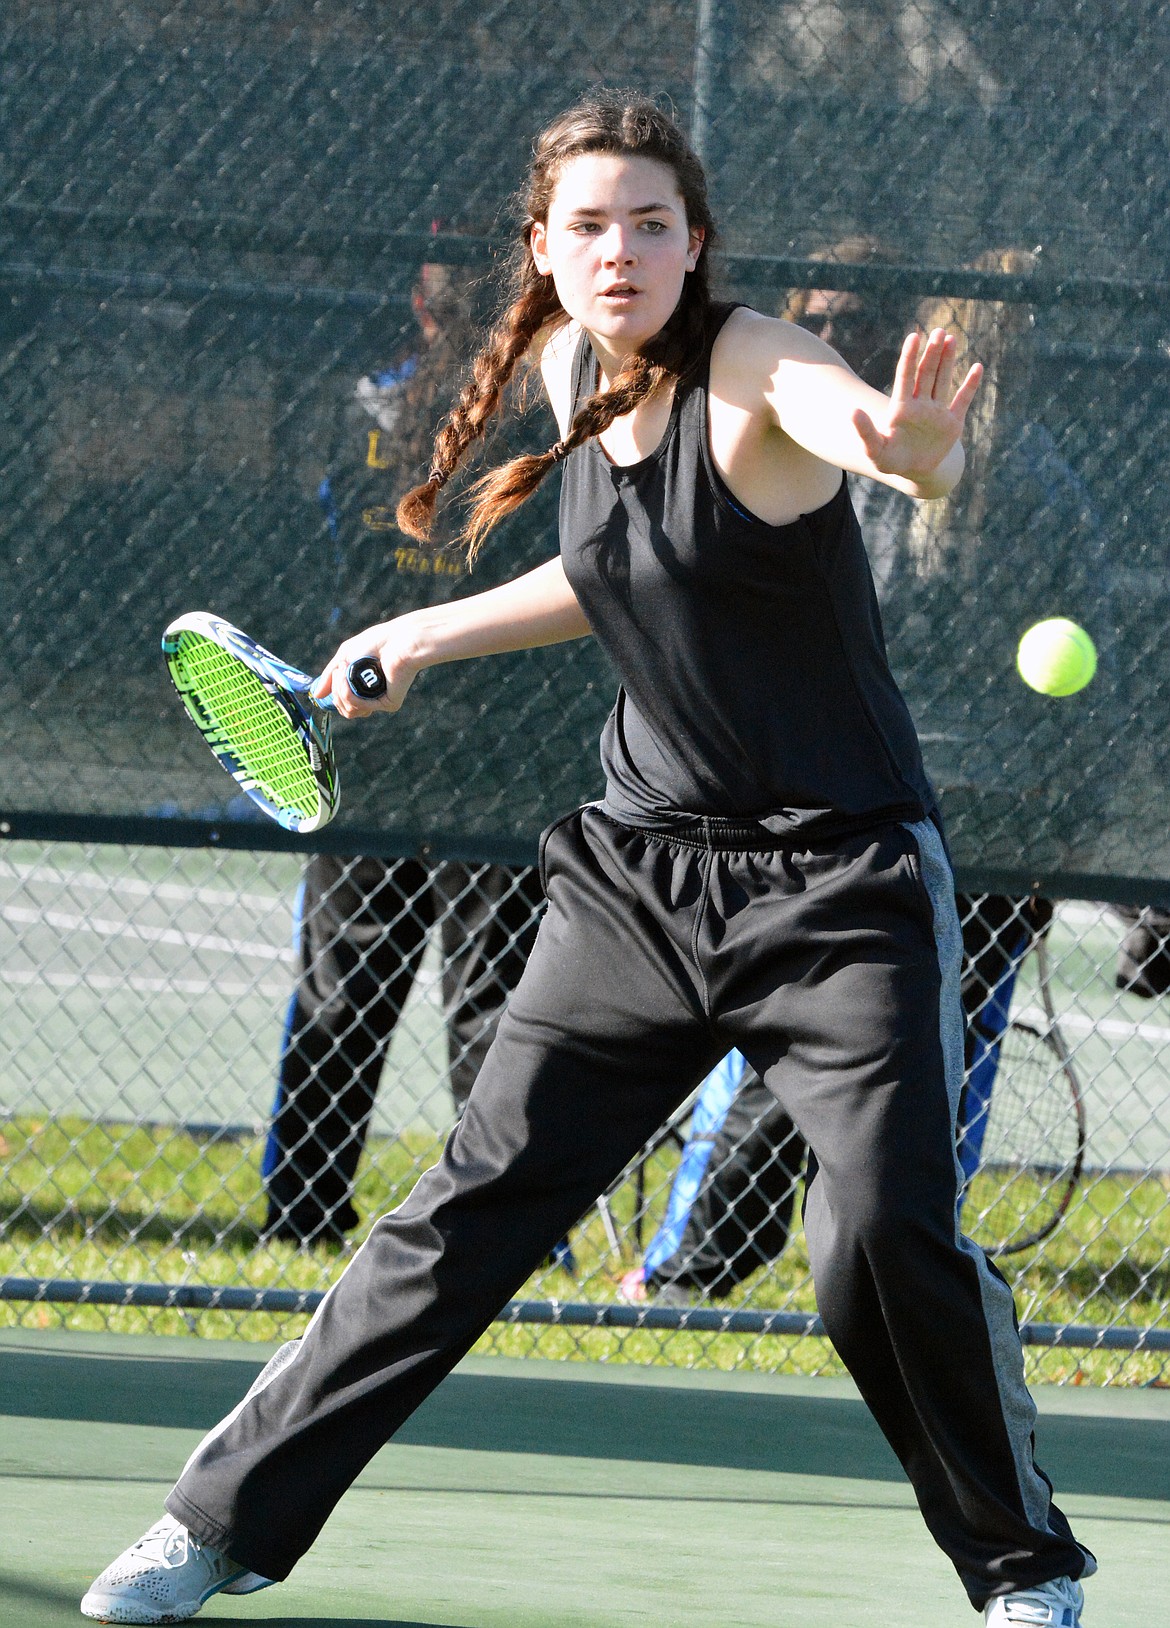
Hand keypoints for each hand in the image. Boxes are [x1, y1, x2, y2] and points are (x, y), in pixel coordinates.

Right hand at [311, 616, 423, 718]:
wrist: (397, 641)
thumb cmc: (375, 643)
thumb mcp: (344, 656)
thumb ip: (329, 677)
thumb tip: (317, 695)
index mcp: (363, 687)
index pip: (343, 702)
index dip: (334, 694)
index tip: (332, 679)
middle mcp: (372, 696)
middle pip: (343, 708)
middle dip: (335, 689)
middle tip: (341, 670)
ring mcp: (380, 701)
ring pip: (349, 711)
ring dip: (340, 690)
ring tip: (345, 671)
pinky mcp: (388, 704)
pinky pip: (358, 707)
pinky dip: (348, 692)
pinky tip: (349, 676)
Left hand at [851, 328, 982, 483]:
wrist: (914, 473)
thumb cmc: (891, 461)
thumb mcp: (875, 450)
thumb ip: (865, 432)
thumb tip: (852, 412)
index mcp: (901, 408)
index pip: (906, 376)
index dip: (909, 357)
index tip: (913, 337)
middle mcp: (920, 404)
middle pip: (926, 373)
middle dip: (932, 353)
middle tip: (938, 331)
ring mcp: (937, 412)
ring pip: (943, 380)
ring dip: (947, 360)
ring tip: (950, 338)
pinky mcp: (953, 423)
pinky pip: (963, 400)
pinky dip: (971, 385)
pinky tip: (978, 367)